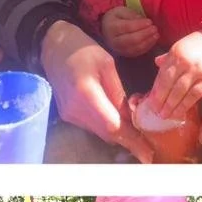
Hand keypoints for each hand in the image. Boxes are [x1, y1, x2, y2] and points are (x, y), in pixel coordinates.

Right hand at [40, 19, 152, 163]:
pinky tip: (117, 118)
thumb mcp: (107, 65)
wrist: (53, 47)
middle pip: (107, 134)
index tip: (148, 154)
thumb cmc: (82, 50)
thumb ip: (119, 93)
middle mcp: (75, 109)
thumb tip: (132, 118)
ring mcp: (69, 114)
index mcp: (86, 93)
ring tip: (135, 129)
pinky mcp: (67, 115)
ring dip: (118, 133)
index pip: (112, 126)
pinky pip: (92, 126)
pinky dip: (107, 126)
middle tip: (148, 144)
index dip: (131, 142)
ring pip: (100, 132)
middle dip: (129, 140)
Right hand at [101, 5, 160, 56]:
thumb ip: (131, 15)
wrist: (106, 29)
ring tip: (156, 34)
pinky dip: (147, 47)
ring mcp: (119, 49)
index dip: (139, 25)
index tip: (150, 21)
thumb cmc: (116, 18)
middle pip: (131, 40)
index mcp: (111, 27)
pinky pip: (137, 52)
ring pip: (135, 48)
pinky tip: (153, 40)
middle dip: (145, 34)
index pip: (127, 27)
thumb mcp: (121, 11)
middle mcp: (113, 40)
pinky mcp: (125, 54)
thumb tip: (143, 21)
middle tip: (154, 28)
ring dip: (148, 41)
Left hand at [148, 29, 201, 118]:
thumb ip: (169, 57)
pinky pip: (195, 95)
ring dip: (171, 105)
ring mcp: (197, 71)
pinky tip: (179, 112)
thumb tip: (157, 62)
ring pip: (180, 92)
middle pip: (169, 85)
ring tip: (165, 115)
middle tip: (155, 112)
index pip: (162, 75)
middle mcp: (184, 63)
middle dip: (160, 100)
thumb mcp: (181, 46)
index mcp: (175, 53)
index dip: (155, 90)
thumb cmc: (200, 44)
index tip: (150, 101)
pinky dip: (186, 105)